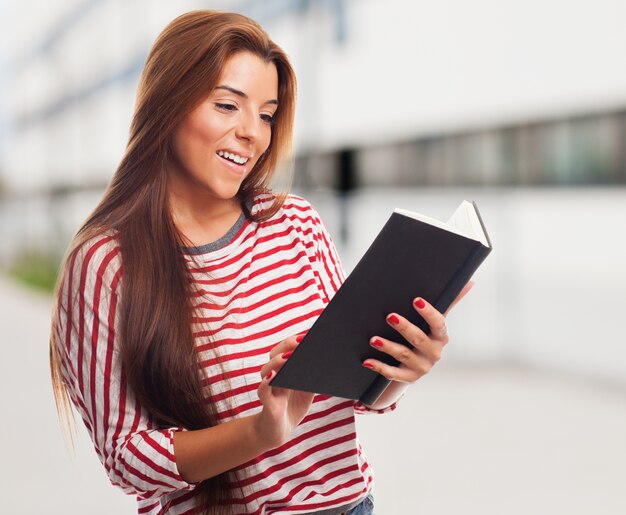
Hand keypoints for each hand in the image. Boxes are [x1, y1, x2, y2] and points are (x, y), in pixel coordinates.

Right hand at [254, 333, 313, 447]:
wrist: (278, 431)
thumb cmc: (293, 406)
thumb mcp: (307, 389)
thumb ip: (313, 375)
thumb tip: (326, 360)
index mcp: (284, 368)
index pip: (286, 348)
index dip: (296, 340)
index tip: (309, 333)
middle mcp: (274, 375)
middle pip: (275, 354)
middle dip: (287, 345)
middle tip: (301, 341)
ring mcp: (269, 388)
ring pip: (267, 369)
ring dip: (277, 361)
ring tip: (288, 357)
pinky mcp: (267, 404)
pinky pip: (263, 391)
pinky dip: (266, 383)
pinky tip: (272, 377)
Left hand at [363, 281, 473, 382]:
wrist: (415, 366)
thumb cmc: (425, 334)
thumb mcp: (435, 321)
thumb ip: (450, 301)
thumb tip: (470, 282)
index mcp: (441, 337)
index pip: (439, 324)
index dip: (429, 313)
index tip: (416, 300)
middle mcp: (434, 353)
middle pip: (419, 339)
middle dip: (404, 327)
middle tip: (389, 316)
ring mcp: (421, 367)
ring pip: (404, 355)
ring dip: (388, 347)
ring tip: (373, 339)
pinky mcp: (408, 378)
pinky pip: (393, 374)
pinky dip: (380, 367)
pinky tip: (367, 361)